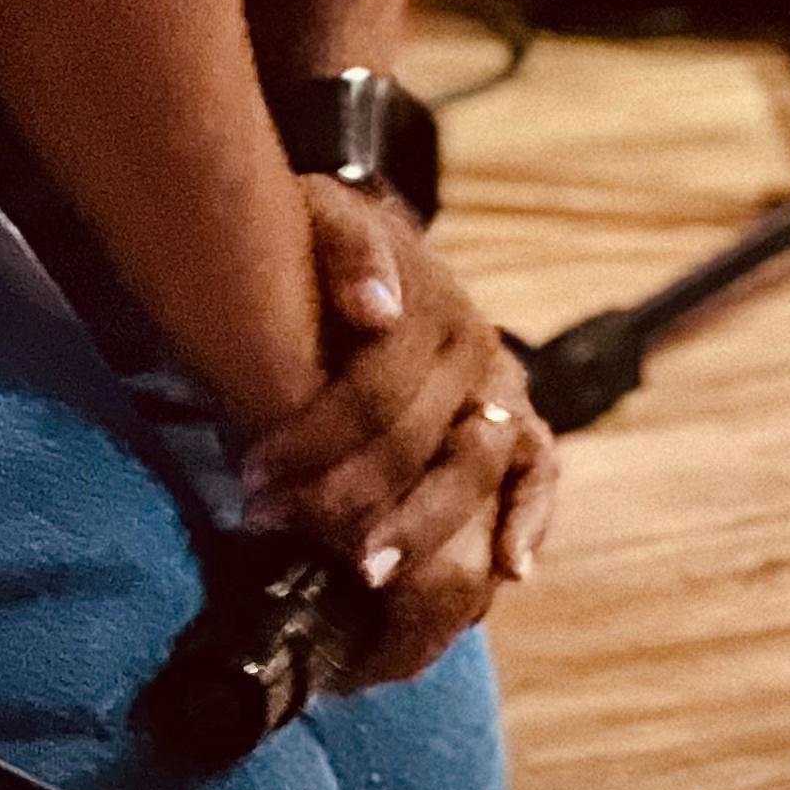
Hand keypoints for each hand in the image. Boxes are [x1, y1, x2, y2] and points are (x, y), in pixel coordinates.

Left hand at [241, 179, 558, 681]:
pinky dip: (532, 517)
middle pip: (424, 442)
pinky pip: (539, 472)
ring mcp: (503, 389)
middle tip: (280, 527)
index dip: (312, 437)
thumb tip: (376, 311)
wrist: (360, 246)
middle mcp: (479, 351)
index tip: (250, 478)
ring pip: (478, 470)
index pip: (378, 390)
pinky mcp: (519, 422)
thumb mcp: (325, 218)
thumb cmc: (329, 245)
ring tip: (368, 571)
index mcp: (435, 308)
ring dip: (423, 527)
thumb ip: (352, 249)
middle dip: (348, 497)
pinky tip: (512, 567)